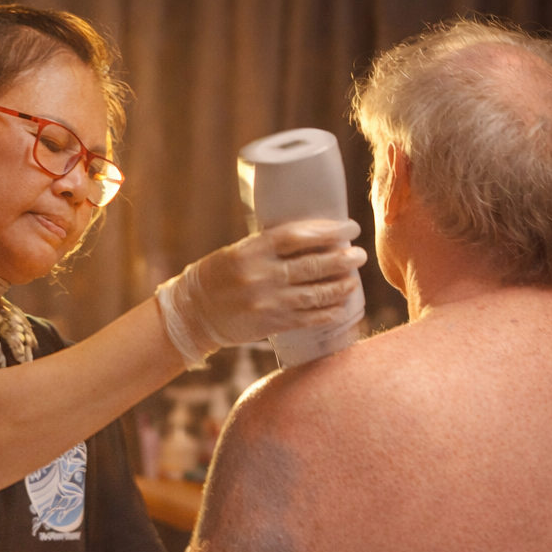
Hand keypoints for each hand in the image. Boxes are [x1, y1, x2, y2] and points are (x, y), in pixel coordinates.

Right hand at [156, 219, 366, 368]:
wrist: (193, 313)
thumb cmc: (218, 277)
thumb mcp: (238, 252)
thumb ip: (270, 246)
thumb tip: (315, 237)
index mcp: (251, 251)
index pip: (297, 236)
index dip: (328, 231)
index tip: (350, 228)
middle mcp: (260, 276)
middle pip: (311, 265)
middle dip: (342, 259)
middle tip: (357, 255)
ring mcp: (266, 302)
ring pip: (314, 294)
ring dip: (340, 286)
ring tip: (352, 280)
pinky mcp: (270, 323)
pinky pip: (307, 318)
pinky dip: (328, 313)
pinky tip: (340, 307)